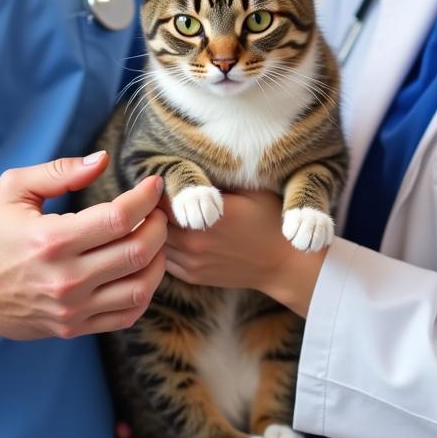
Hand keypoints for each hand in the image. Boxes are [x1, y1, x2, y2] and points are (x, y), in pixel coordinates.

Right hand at [0, 152, 166, 340]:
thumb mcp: (13, 189)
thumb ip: (60, 171)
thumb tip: (102, 159)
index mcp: (52, 239)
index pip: (119, 218)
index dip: (146, 198)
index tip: (154, 185)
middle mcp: (65, 278)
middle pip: (137, 252)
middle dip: (158, 226)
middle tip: (158, 211)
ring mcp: (70, 308)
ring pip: (139, 288)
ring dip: (159, 260)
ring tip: (154, 239)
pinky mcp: (72, 328)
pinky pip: (125, 316)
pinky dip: (144, 292)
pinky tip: (141, 270)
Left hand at [164, 189, 326, 316]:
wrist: (284, 263)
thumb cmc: (270, 219)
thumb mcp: (250, 189)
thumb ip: (217, 179)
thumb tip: (189, 161)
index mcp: (206, 215)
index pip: (163, 198)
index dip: (158, 188)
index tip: (161, 179)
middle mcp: (194, 241)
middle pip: (153, 221)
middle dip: (152, 208)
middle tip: (153, 194)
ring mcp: (192, 262)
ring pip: (154, 243)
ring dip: (155, 228)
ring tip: (159, 213)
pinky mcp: (194, 276)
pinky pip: (164, 260)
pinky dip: (162, 247)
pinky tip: (171, 233)